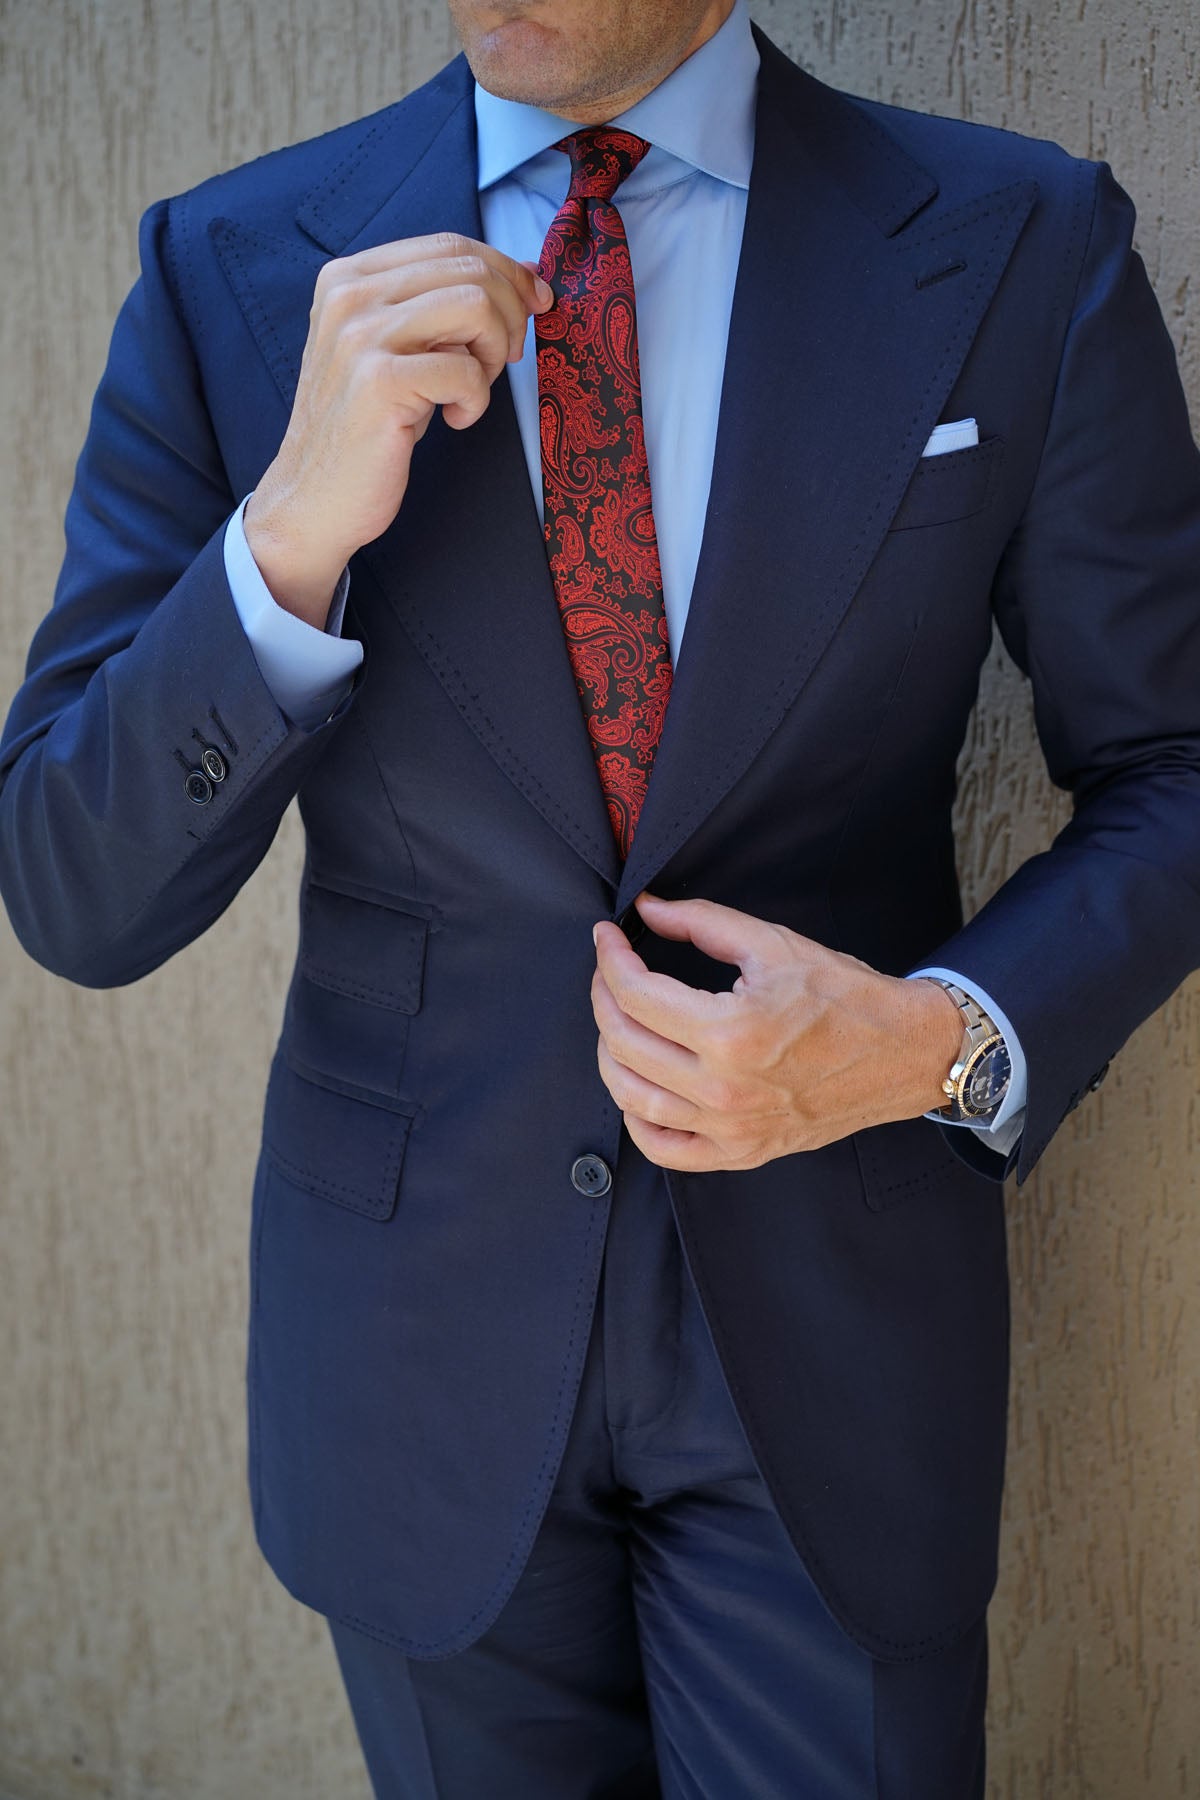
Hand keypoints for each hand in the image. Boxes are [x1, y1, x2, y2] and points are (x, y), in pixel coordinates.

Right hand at [243, 235, 553, 626]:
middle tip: (504, 361)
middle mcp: (350, 295)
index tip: (535, 304)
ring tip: (473, 388)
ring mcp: (360, 336)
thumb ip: (444, 308)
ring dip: (495, 352)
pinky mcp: (379, 382)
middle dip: (510, 315)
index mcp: (351, 277)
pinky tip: (454, 420)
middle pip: (469, 270)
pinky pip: (466, 370)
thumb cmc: (366, 428)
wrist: (314, 499)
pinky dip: (476, 400)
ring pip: (475, 306)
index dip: (506, 272)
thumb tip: (526, 276)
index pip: (450, 245)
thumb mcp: (400, 351)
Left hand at [591, 893, 962, 1171]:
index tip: (607, 939)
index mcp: (731, 1032)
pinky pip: (664, 1150)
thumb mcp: (773, 944)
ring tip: (618, 1022)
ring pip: (631, 1098)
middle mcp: (724, 1089)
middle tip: (610, 973)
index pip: (636, 995)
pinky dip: (637, 1120)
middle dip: (603, 999)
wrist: (901, 1053)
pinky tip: (639, 1085)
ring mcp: (731, 1128)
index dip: (610, 959)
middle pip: (624, 1044)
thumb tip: (648, 910)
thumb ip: (702, 922)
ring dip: (611, 1054)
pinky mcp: (741, 1151)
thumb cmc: (845, 996)